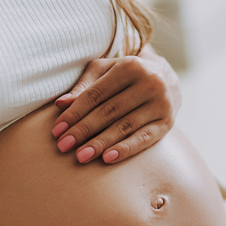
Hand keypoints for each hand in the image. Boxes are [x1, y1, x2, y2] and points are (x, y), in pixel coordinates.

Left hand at [51, 46, 180, 164]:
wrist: (167, 78)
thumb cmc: (127, 76)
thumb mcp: (105, 71)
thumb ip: (84, 86)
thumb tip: (61, 104)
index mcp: (130, 66)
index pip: (96, 94)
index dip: (74, 113)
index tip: (57, 130)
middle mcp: (149, 83)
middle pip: (109, 111)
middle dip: (84, 130)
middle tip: (64, 146)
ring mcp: (161, 104)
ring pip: (125, 126)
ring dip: (101, 143)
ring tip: (81, 156)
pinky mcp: (168, 122)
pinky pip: (145, 138)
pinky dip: (126, 149)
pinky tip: (108, 158)